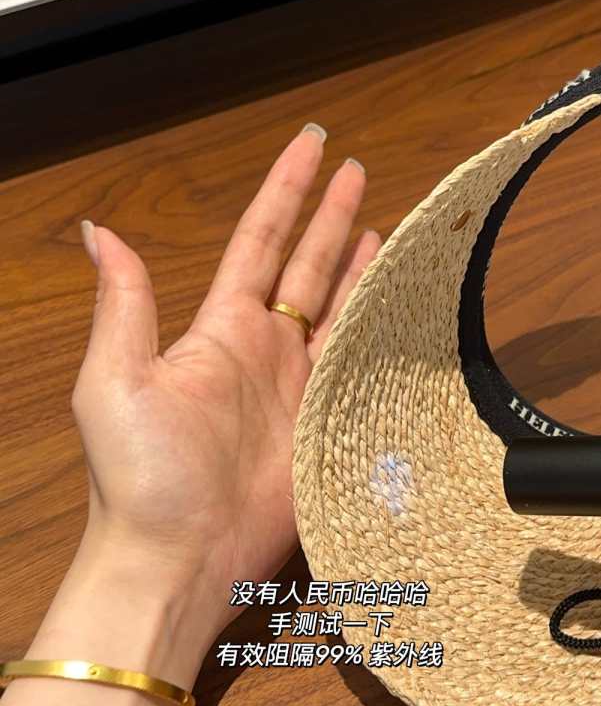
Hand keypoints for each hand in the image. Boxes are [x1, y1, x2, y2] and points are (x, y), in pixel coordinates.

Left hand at [70, 124, 380, 645]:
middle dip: (332, 217)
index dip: (287, 193)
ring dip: (359, 265)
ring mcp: (300, 388)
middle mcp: (264, 350)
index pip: (261, 241)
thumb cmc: (141, 473)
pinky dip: (380, 330)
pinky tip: (397, 304)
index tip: (311, 148)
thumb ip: (124, 302)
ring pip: (340, 309)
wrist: (179, 557)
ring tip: (382, 225)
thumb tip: (99, 229)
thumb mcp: (114, 378)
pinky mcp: (327, 425)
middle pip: (309, 266)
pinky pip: (361, 365)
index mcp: (219, 329)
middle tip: (357, 171)